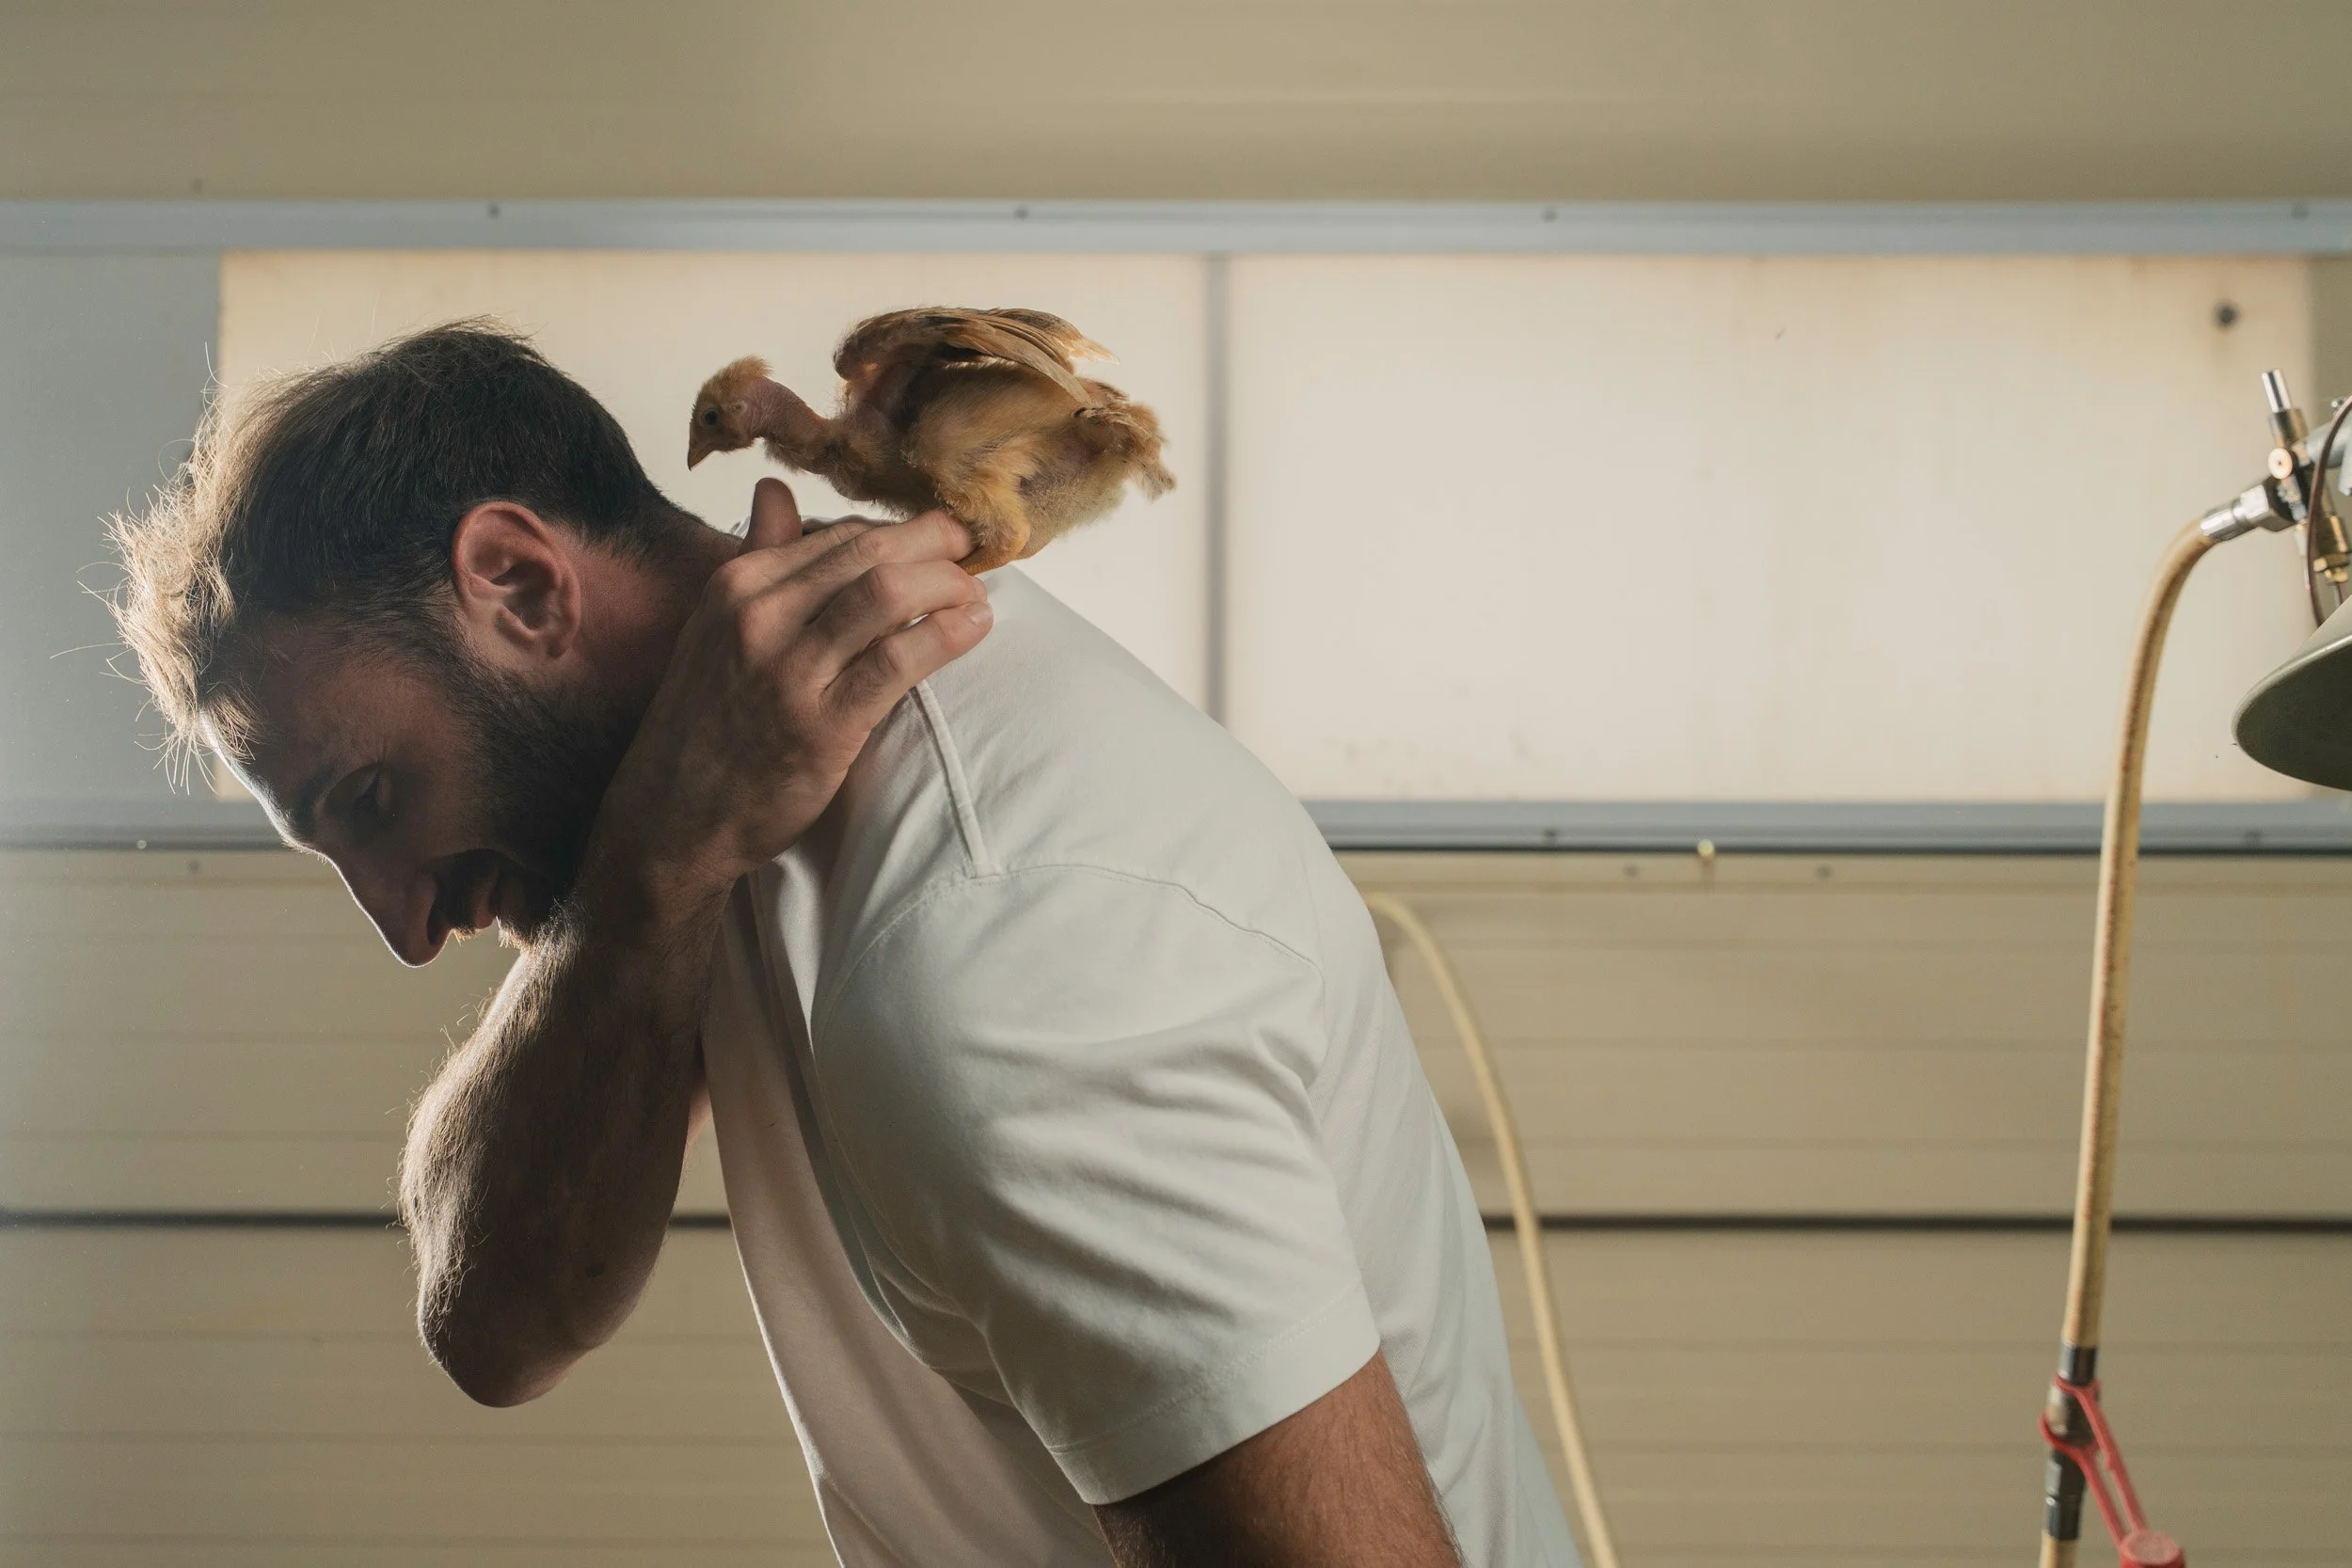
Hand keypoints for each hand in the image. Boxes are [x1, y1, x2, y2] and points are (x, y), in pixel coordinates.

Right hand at [586, 477, 991, 921]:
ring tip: (975, 593)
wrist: (675, 818)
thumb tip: (774, 490)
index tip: (939, 541)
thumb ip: (757, 558)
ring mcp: (789, 669)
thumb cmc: (707, 724)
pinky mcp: (823, 723)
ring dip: (948, 583)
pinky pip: (898, 660)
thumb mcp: (716, 627)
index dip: (902, 533)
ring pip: (887, 593)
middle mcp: (759, 615)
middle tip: (972, 553)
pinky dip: (947, 633)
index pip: (840, 535)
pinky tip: (975, 626)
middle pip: (870, 552)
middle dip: (935, 544)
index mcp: (737, 584)